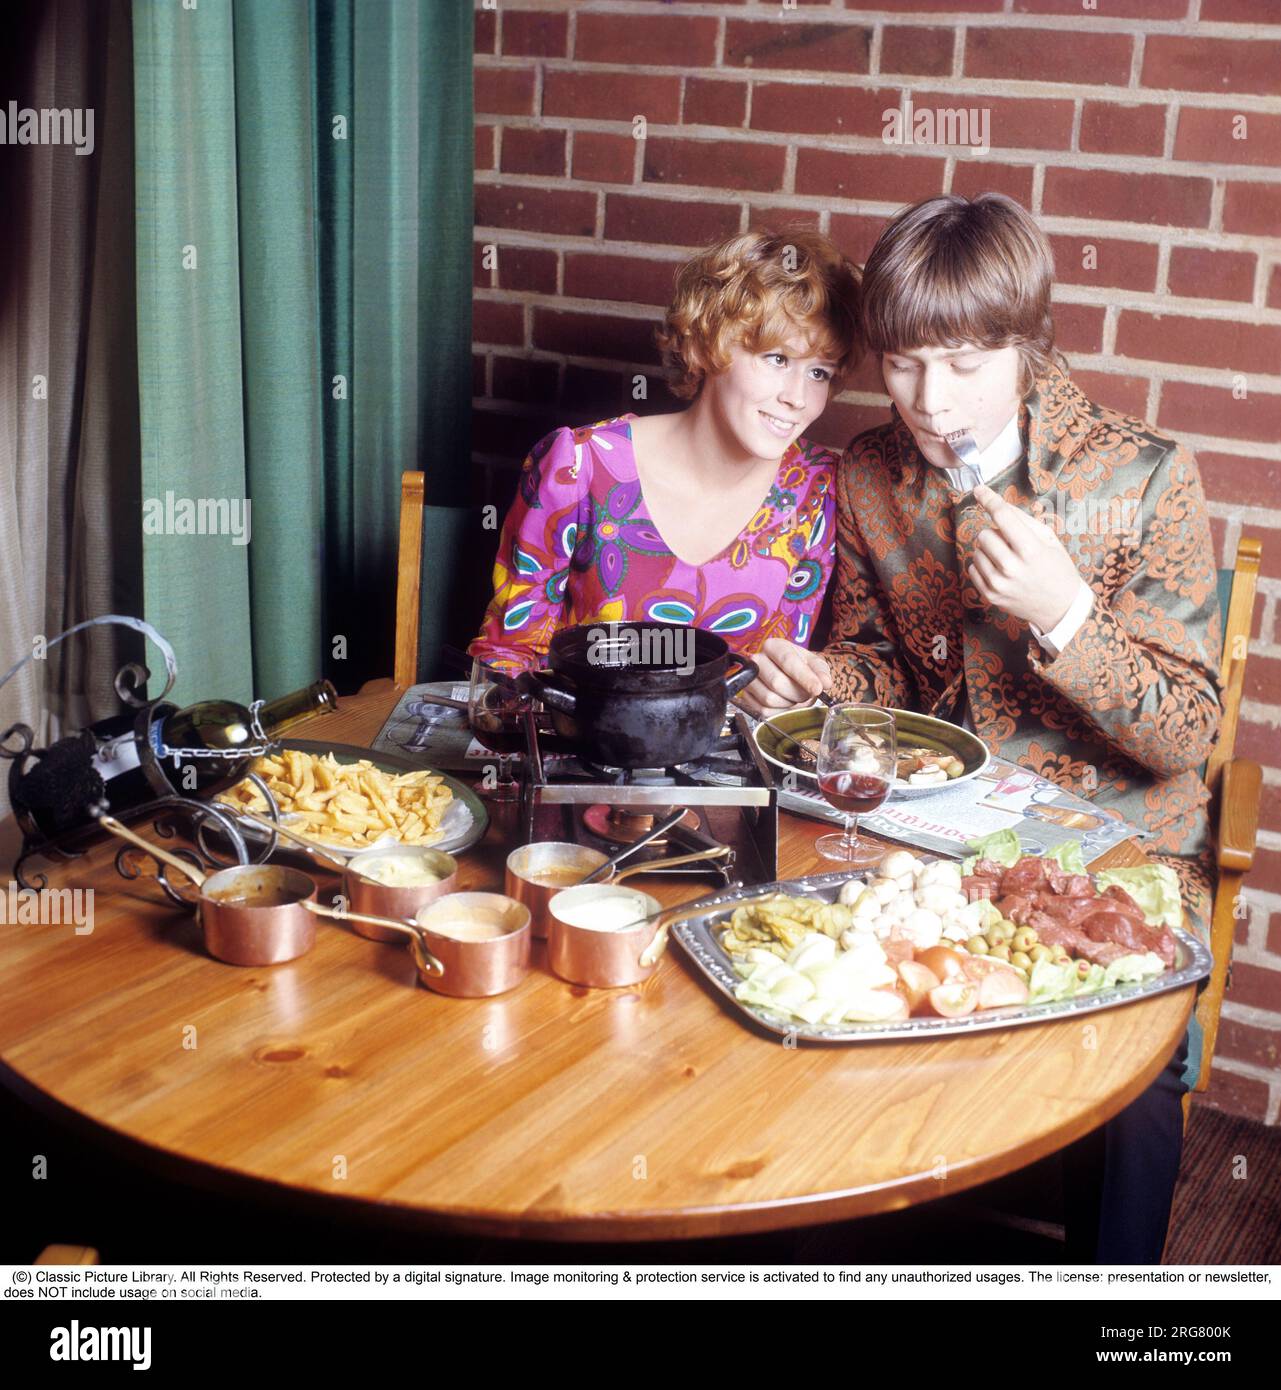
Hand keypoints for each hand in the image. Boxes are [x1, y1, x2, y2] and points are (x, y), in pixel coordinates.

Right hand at [736, 638, 830, 715]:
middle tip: (807, 694)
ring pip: (769, 698)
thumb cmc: (800, 667)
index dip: (804, 677)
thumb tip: (825, 683)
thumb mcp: (814, 664)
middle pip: (777, 682)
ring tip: (795, 698)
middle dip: (797, 693)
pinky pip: (763, 710)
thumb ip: (821, 672)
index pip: (788, 661)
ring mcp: (749, 678)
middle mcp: (757, 659)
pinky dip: (779, 712)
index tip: (818, 689)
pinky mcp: (746, 696)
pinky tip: (785, 704)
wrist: (785, 674)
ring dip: (788, 703)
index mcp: (774, 646)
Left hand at [968, 484, 1082, 632]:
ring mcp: (999, 583)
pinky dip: (983, 565)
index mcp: (1030, 549)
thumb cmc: (1056, 568)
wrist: (1060, 607)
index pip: (1002, 516)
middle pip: (984, 534)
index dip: (988, 499)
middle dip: (995, 534)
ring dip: (988, 550)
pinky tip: (1000, 571)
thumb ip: (1023, 520)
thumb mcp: (1048, 539)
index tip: (978, 490)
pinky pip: (972, 568)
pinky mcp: (990, 595)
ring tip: (1007, 559)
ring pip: (976, 550)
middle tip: (1010, 544)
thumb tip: (997, 504)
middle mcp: (1012, 567)